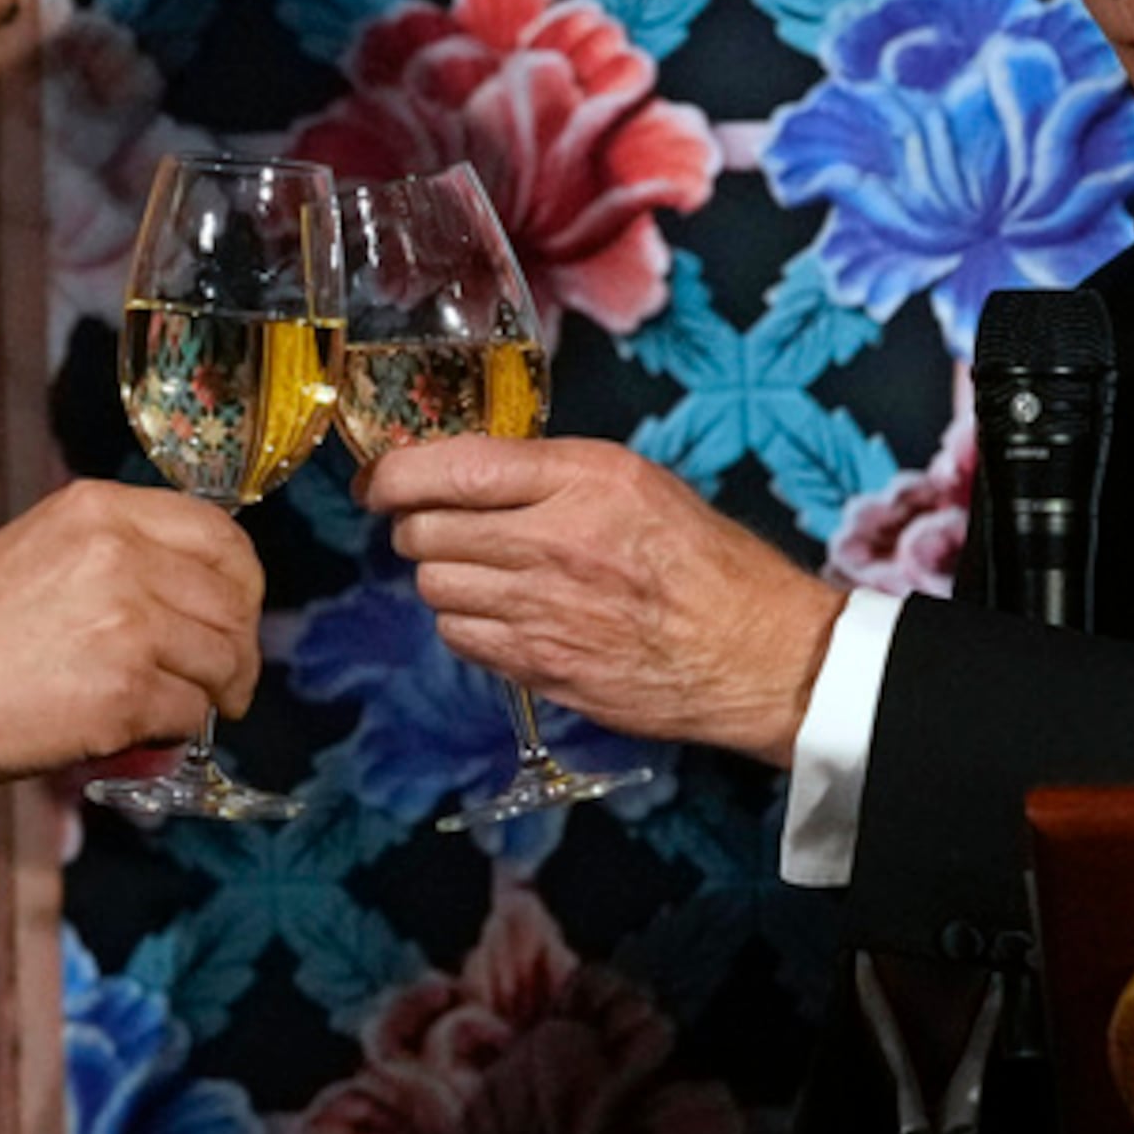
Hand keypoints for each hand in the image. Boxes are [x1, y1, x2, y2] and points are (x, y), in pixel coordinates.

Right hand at [0, 480, 263, 786]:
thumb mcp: (43, 549)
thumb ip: (122, 550)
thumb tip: (200, 588)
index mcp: (99, 509)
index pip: (219, 533)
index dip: (242, 580)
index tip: (239, 611)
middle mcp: (119, 555)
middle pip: (231, 601)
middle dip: (237, 646)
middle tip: (225, 678)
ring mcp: (127, 622)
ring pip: (223, 659)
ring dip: (212, 691)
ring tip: (181, 704)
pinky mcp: (125, 690)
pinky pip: (191, 712)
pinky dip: (175, 729)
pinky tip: (138, 727)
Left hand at [361, 438, 843, 765]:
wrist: (752, 651)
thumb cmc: (704, 563)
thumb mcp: (636, 480)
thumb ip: (549, 472)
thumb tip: (466, 472)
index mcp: (583, 480)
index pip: (452, 467)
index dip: (395, 473)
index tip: (381, 479)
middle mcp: (554, 542)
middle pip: (426, 530)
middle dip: (419, 525)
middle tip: (442, 525)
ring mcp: (542, 611)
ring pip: (433, 586)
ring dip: (444, 576)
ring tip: (486, 571)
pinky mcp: (539, 665)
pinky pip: (460, 637)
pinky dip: (467, 622)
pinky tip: (504, 613)